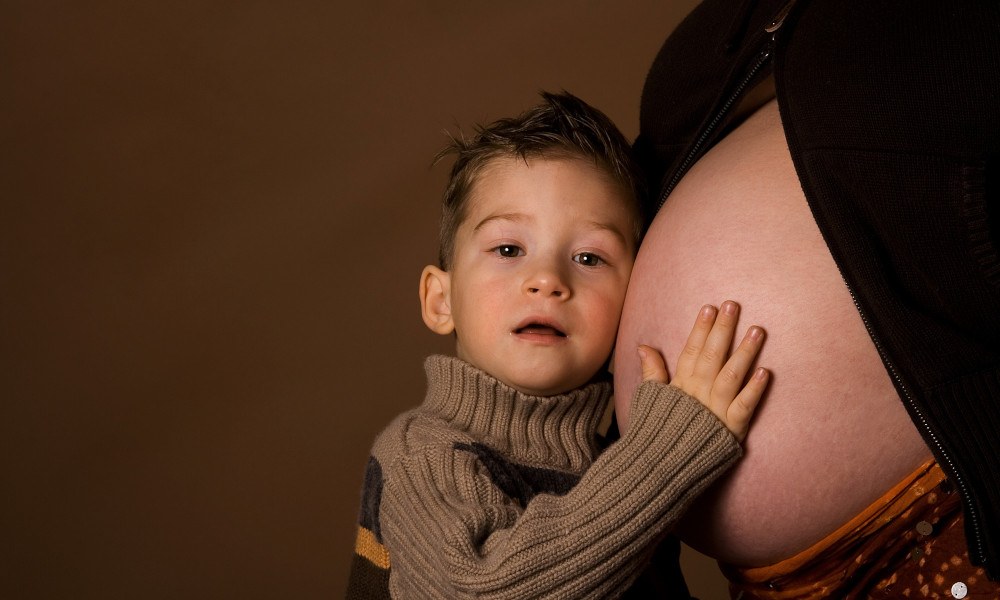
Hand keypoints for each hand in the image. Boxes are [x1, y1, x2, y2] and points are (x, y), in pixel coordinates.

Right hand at [638, 301, 767, 441]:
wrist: (658, 469)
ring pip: (730, 375)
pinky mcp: (729, 430)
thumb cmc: (656, 435)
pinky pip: (743, 407)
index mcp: (679, 386)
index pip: (690, 351)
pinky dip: (754, 390)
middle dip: (723, 330)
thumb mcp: (649, 400)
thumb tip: (644, 346)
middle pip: (711, 356)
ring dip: (744, 352)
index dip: (700, 329)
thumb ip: (652, 372)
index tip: (709, 308)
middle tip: (733, 305)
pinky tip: (765, 372)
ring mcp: (714, 411)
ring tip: (757, 330)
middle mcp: (697, 394)